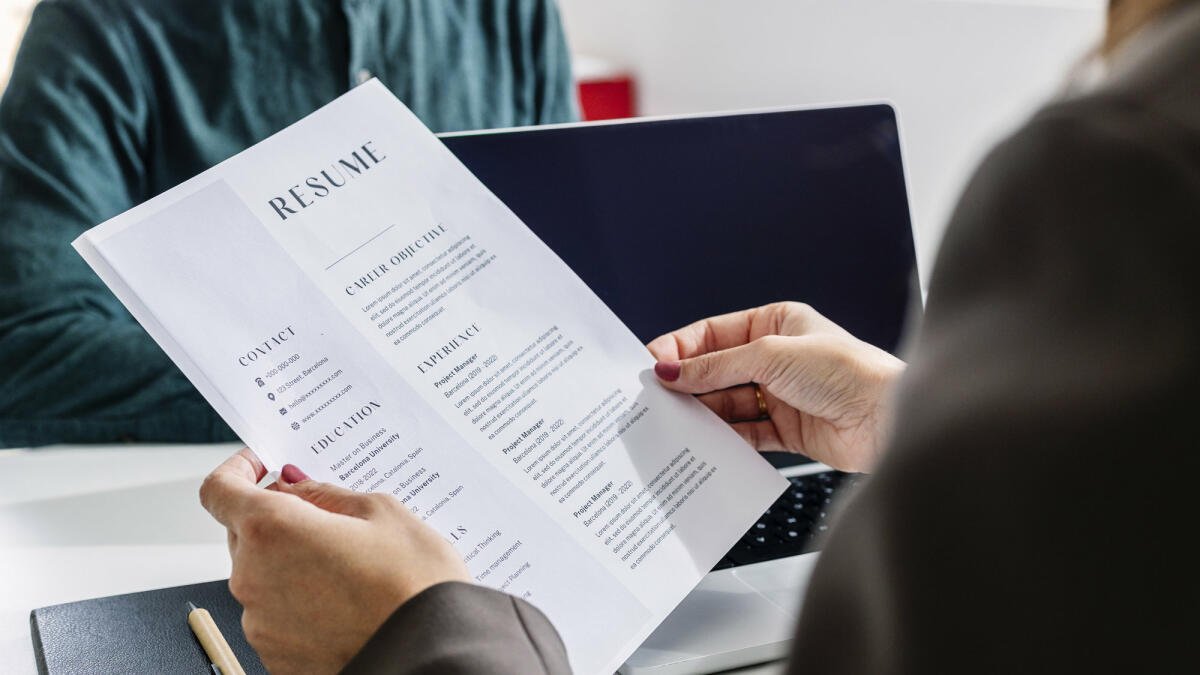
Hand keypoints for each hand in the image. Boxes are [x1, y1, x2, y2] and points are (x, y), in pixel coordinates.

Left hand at [199, 449, 470, 673]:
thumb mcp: (382, 513)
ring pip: (263, 575)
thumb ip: (327, 495)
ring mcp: (259, 622)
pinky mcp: (274, 655)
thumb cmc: (414, 585)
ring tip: (349, 569)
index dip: (237, 470)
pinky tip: (345, 602)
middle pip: (244, 533)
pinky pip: (276, 615)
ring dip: (292, 563)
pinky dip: (301, 602)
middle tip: (329, 519)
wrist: (430, 654)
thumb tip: (296, 487)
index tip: (259, 466)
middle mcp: (252, 576)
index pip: (220, 489)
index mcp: (272, 528)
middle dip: (279, 520)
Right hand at [647, 302, 904, 471]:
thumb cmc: (846, 371)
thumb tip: (671, 370)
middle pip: (718, 370)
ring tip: (675, 422)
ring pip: (729, 403)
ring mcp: (782, 395)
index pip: (714, 333)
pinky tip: (705, 442)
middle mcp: (777, 358)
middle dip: (689, 383)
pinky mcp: (788, 431)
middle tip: (656, 398)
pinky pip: (746, 433)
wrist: (888, 418)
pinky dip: (725, 439)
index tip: (653, 365)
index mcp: (776, 323)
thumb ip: (717, 366)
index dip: (682, 348)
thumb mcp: (770, 357)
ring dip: (704, 413)